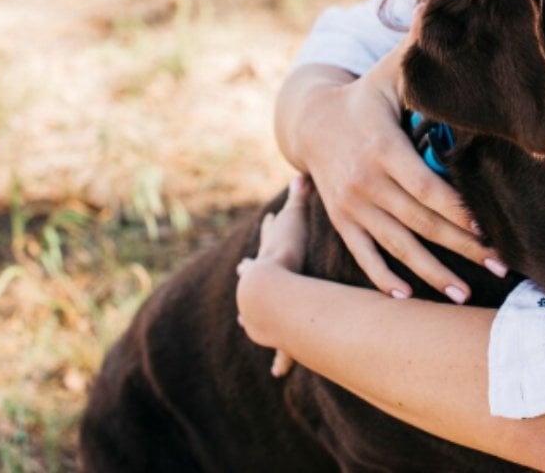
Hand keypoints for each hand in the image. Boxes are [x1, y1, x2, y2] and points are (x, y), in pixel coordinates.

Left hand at [237, 175, 308, 376]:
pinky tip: (279, 371)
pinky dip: (282, 358)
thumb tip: (301, 173)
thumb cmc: (285, 252)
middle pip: (253, 280)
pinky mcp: (277, 332)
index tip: (250, 256)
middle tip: (244, 277)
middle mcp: (259, 286)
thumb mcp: (295, 220)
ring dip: (255, 321)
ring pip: (258, 316)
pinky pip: (283, 348)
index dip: (260, 249)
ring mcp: (265, 309)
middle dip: (250, 278)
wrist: (270, 287)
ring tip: (248, 326)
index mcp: (264, 261)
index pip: (260, 253)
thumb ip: (300, 198)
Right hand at [274, 13, 505, 302]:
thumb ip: (415, 51)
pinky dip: (384, 279)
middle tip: (499, 267)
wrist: (310, 123)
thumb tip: (434, 8)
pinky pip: (364, 255)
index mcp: (383, 148)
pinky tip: (406, 299)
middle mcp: (365, 183)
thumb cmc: (366, 97)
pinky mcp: (342, 221)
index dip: (457, 210)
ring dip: (429, 273)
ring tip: (462, 296)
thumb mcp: (389, 73)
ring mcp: (351, 206)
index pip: (425, 187)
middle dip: (460, 247)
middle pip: (419, 223)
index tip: (488, 228)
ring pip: (395, 246)